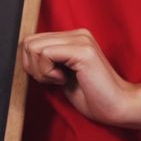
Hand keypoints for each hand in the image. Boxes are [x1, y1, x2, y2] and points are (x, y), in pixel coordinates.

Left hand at [21, 28, 138, 125]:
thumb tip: (23, 53)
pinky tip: (64, 79)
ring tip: (59, 79)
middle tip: (52, 79)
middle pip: (29, 42)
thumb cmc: (90, 95)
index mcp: (72, 37)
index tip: (47, 76)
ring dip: (40, 70)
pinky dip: (47, 72)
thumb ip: (46, 59)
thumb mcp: (60, 73)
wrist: (117, 107)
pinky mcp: (82, 50)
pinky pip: (45, 54)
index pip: (32, 40)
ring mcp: (80, 39)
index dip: (31, 62)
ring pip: (34, 47)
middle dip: (33, 66)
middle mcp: (77, 33)